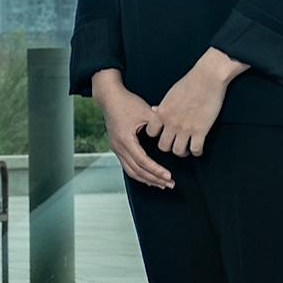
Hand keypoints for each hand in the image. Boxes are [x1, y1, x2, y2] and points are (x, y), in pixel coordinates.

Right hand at [90, 70, 171, 188]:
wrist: (110, 97)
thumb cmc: (127, 102)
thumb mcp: (147, 111)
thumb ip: (159, 124)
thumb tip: (172, 134)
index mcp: (125, 140)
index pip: (142, 161)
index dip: (156, 170)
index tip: (168, 176)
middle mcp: (118, 147)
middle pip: (136, 171)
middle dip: (154, 179)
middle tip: (170, 184)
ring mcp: (116, 148)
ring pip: (131, 171)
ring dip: (146, 179)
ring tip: (161, 184)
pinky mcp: (117, 147)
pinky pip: (128, 166)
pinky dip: (139, 174)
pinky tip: (149, 177)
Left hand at [145, 48, 244, 157]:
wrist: (207, 77)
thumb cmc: (189, 83)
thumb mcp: (170, 95)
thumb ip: (162, 106)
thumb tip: (154, 110)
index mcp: (162, 113)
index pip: (151, 133)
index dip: (157, 136)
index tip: (164, 134)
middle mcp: (171, 123)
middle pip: (163, 146)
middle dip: (169, 147)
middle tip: (176, 144)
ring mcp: (185, 128)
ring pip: (178, 151)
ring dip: (182, 152)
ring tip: (187, 148)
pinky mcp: (201, 130)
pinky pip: (196, 149)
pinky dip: (197, 152)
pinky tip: (198, 148)